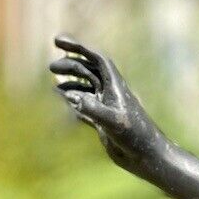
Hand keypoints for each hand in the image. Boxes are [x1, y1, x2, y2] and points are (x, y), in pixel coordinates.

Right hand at [49, 37, 164, 165]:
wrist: (146, 157)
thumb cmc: (136, 137)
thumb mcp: (114, 122)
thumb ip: (94, 109)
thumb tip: (72, 97)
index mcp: (116, 86)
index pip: (97, 59)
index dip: (79, 48)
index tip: (58, 41)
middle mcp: (111, 93)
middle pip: (89, 71)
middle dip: (71, 65)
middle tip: (51, 68)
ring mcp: (106, 106)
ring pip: (86, 87)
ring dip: (70, 82)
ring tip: (54, 82)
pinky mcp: (102, 120)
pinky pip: (84, 105)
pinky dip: (72, 99)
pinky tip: (62, 99)